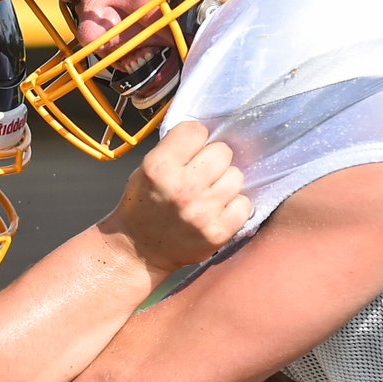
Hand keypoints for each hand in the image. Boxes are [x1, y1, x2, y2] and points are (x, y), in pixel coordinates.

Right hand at [101, 121, 250, 276]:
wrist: (138, 250)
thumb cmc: (143, 205)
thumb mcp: (145, 169)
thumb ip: (174, 150)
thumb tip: (207, 135)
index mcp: (159, 167)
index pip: (196, 130)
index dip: (194, 139)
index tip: (189, 151)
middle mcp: (182, 188)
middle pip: (222, 151)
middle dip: (213, 160)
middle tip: (202, 174)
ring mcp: (202, 212)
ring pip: (236, 176)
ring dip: (224, 182)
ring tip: (209, 193)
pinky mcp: (217, 233)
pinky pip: (244, 204)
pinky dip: (234, 206)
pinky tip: (218, 209)